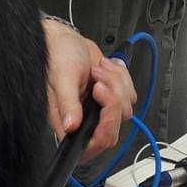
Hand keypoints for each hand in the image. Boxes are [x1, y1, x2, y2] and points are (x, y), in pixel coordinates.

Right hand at [42, 18, 137, 159]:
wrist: (67, 41)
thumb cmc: (57, 58)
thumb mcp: (61, 78)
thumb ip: (67, 104)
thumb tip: (70, 127)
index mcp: (70, 124)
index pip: (94, 145)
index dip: (105, 131)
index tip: (106, 106)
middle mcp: (85, 121)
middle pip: (114, 129)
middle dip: (112, 101)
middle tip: (98, 82)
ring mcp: (100, 111)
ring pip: (125, 109)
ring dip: (116, 83)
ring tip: (97, 69)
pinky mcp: (112, 99)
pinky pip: (130, 95)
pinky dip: (122, 77)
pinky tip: (105, 68)